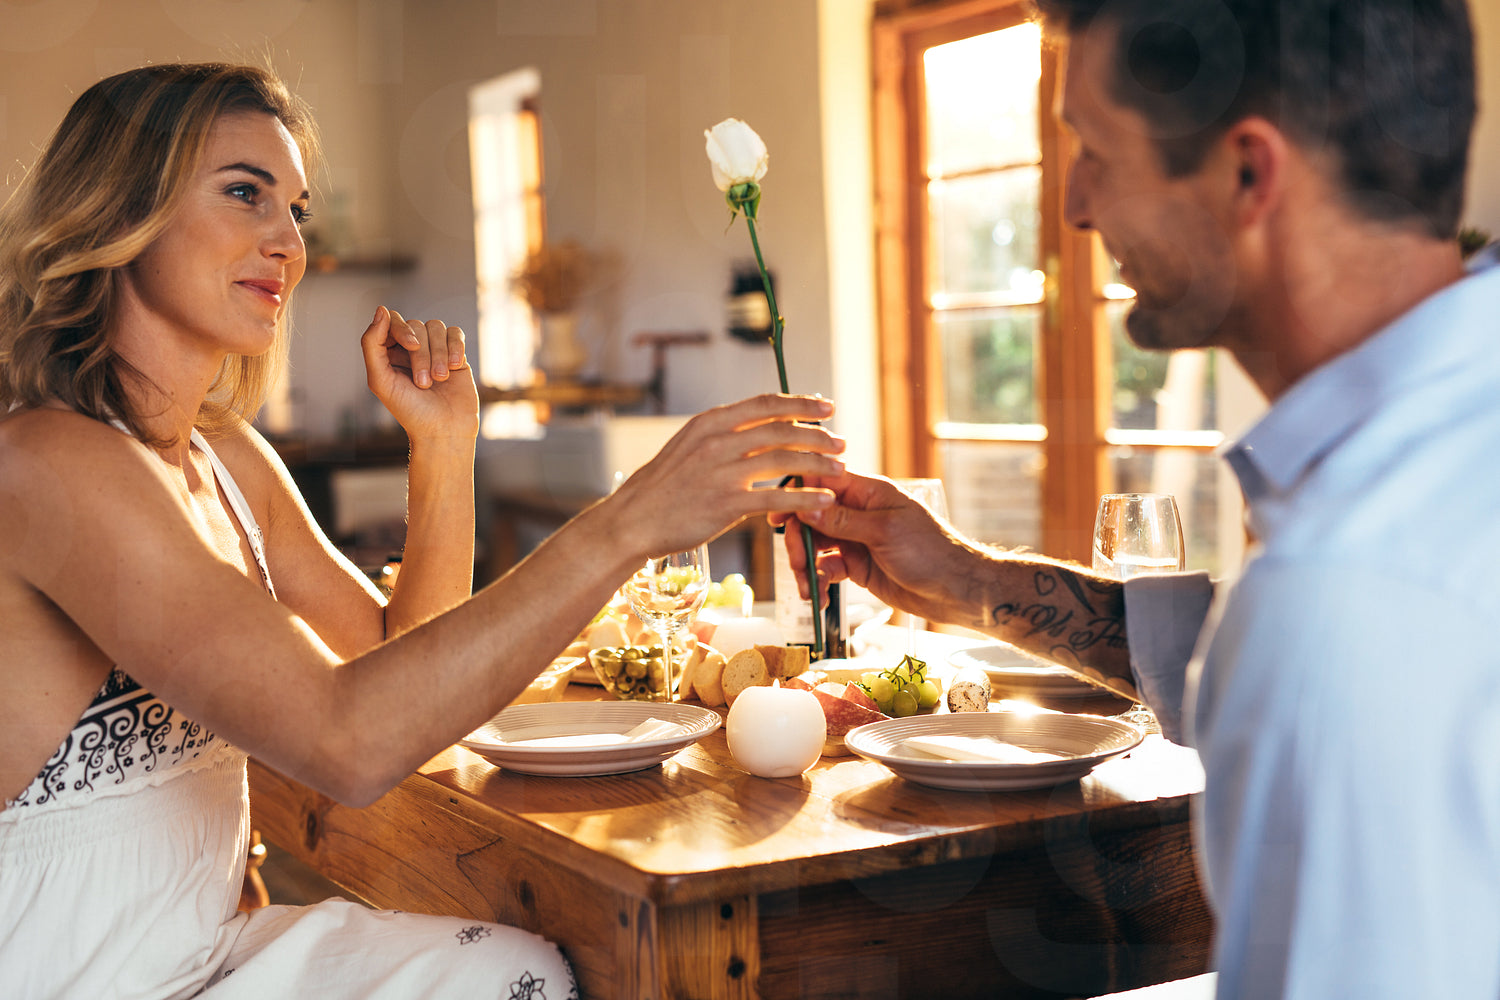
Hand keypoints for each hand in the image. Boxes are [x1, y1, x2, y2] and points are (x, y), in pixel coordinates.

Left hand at [359, 306, 479, 440]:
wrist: (444, 431)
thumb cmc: (410, 411)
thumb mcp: (381, 380)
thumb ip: (373, 344)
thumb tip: (382, 309)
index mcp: (389, 353)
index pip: (393, 321)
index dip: (402, 329)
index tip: (411, 346)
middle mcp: (411, 348)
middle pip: (417, 326)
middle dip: (422, 354)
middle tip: (424, 383)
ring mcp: (435, 350)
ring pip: (437, 327)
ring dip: (440, 354)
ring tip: (440, 380)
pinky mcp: (456, 354)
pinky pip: (455, 333)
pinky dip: (456, 348)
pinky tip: (455, 368)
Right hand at [606, 394, 845, 556]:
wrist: (634, 520)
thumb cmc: (663, 487)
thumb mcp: (688, 446)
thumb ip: (722, 434)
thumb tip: (757, 425)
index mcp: (710, 422)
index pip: (765, 404)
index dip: (800, 404)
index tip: (826, 406)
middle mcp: (718, 441)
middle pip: (782, 429)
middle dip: (818, 434)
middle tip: (841, 440)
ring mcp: (722, 472)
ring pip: (785, 459)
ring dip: (819, 463)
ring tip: (841, 468)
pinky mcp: (726, 504)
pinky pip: (776, 496)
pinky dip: (806, 497)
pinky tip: (824, 500)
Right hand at [782, 471, 973, 624]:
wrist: (956, 590)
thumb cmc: (931, 552)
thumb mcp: (884, 531)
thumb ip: (842, 519)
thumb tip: (806, 504)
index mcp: (868, 493)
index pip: (823, 482)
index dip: (798, 495)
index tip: (778, 514)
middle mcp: (859, 513)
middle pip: (811, 517)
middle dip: (799, 541)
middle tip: (798, 563)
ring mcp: (856, 540)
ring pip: (815, 545)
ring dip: (805, 567)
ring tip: (810, 590)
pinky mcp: (856, 566)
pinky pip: (826, 569)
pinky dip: (818, 582)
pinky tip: (820, 598)